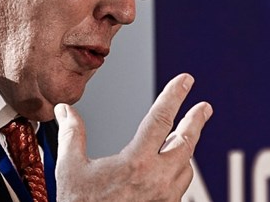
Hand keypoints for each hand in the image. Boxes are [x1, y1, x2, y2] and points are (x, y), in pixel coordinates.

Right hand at [55, 73, 212, 200]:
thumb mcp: (70, 170)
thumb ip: (72, 136)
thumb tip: (65, 111)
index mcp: (136, 163)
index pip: (161, 119)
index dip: (175, 95)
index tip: (186, 81)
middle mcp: (157, 180)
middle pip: (185, 143)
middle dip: (195, 121)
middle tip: (204, 107)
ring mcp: (165, 199)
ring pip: (185, 167)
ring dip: (185, 149)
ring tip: (183, 137)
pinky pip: (180, 188)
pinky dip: (179, 172)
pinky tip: (173, 169)